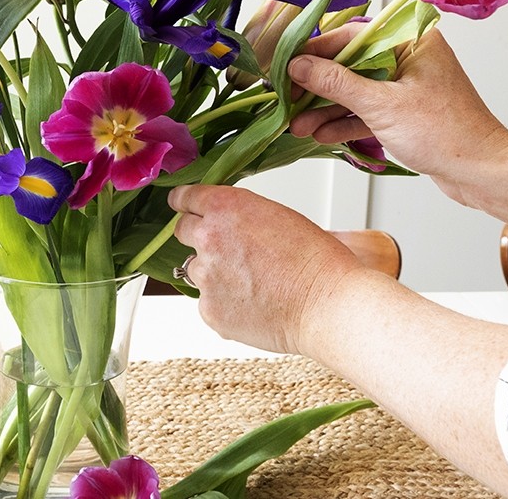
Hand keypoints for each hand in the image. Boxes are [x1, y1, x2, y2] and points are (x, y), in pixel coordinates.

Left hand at [167, 184, 360, 355]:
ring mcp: (205, 276)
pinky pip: (208, 302)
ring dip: (214, 273)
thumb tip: (227, 226)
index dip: (184, 203)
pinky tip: (254, 304)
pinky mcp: (209, 309)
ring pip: (196, 270)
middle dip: (198, 237)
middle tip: (225, 250)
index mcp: (225, 207)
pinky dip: (224, 303)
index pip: (185, 198)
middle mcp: (208, 238)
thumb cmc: (315, 260)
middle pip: (182, 231)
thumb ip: (241, 217)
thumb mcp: (277, 216)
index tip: (181, 206)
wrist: (326, 304)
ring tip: (252, 283)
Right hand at [288, 25, 507, 202]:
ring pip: (355, 90)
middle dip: (316, 87)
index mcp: (410, 41)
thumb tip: (299, 66)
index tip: (285, 66)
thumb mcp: (381, 105)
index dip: (314, 52)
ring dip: (326, 109)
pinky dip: (344, 121)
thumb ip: (336, 83)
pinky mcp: (405, 110)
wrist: (480, 171)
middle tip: (287, 100)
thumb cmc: (444, 133)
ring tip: (297, 125)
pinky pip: (367, 109)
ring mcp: (406, 84)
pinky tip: (319, 133)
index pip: (350, 36)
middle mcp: (408, 57)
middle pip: (349, 64)